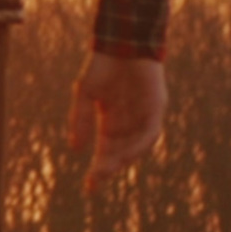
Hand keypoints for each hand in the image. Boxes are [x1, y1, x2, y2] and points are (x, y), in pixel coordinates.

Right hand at [68, 52, 167, 185]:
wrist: (121, 44)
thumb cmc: (102, 67)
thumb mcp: (84, 94)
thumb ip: (80, 119)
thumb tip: (75, 148)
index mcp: (112, 120)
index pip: (106, 150)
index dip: (99, 168)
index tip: (89, 187)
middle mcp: (130, 123)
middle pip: (121, 152)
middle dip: (109, 167)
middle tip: (97, 179)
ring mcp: (144, 116)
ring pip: (137, 146)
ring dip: (124, 158)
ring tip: (108, 167)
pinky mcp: (156, 108)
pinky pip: (150, 132)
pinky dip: (138, 143)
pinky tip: (126, 151)